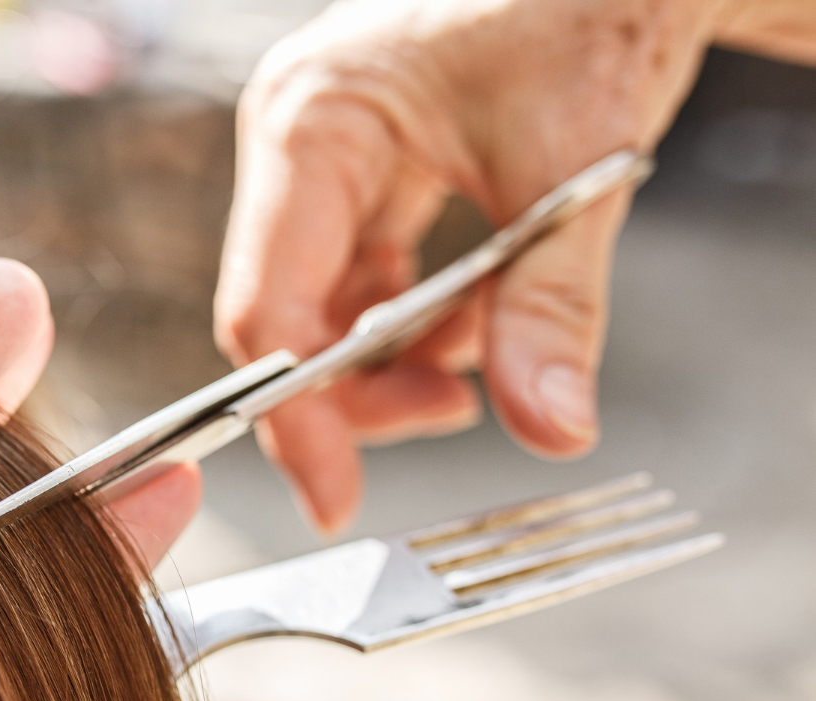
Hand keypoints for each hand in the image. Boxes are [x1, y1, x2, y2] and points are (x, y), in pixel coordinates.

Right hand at [216, 0, 721, 532]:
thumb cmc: (589, 6)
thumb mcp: (575, 166)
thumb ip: (554, 303)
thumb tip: (550, 425)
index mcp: (311, 123)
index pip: (269, 306)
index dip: (298, 413)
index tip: (335, 494)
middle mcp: (298, 142)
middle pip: (291, 317)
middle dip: (366, 388)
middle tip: (456, 413)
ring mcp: (326, 159)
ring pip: (328, 308)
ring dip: (400, 357)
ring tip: (486, 353)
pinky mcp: (364, 172)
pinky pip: (368, 279)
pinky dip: (420, 319)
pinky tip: (477, 318)